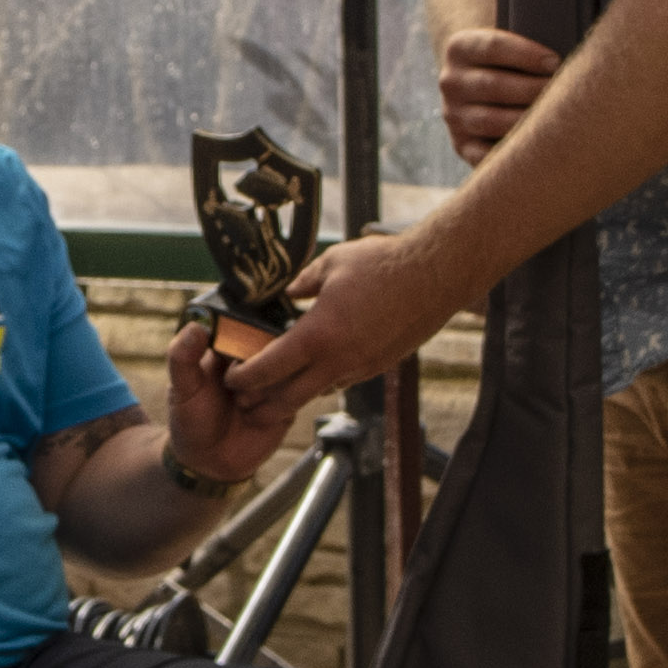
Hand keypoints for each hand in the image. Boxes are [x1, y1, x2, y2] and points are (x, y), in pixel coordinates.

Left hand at [158, 323, 286, 488]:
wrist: (210, 461)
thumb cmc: (192, 419)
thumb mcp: (182, 389)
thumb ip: (182, 357)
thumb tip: (197, 326)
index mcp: (227, 347)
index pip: (247, 326)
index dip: (246, 337)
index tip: (236, 356)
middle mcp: (255, 359)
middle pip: (274, 344)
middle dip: (260, 367)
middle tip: (236, 391)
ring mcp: (275, 379)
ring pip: (290, 368)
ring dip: (268, 388)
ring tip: (241, 407)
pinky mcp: (289, 400)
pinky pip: (300, 392)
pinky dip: (281, 403)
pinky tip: (257, 416)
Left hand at [224, 229, 471, 425]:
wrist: (437, 275)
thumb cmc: (383, 264)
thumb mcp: (330, 264)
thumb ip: (301, 283)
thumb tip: (285, 293)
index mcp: (319, 334)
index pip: (270, 368)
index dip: (245, 377)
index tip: (230, 377)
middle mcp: (339, 360)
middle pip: (290, 397)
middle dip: (262, 403)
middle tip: (243, 401)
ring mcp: (362, 367)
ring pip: (318, 393)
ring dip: (293, 396)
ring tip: (272, 392)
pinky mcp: (380, 366)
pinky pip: (342, 382)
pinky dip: (322, 382)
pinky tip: (314, 371)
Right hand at [439, 22, 559, 162]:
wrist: (485, 84)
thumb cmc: (516, 60)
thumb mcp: (512, 41)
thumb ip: (531, 35)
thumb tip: (563, 51)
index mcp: (459, 48)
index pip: (492, 46)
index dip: (526, 54)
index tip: (556, 62)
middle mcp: (450, 81)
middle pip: (493, 85)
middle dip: (533, 90)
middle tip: (566, 94)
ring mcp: (454, 116)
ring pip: (490, 120)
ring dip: (527, 121)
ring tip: (558, 119)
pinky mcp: (462, 145)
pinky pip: (484, 155)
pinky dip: (511, 151)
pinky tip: (539, 145)